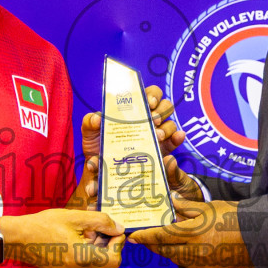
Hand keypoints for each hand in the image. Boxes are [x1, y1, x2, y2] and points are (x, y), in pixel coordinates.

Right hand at [4, 208, 124, 267]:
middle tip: (99, 228)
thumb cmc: (44, 225)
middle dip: (108, 244)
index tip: (112, 230)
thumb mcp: (74, 217)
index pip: (114, 259)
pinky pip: (86, 266)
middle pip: (107, 263)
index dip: (117, 244)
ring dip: (98, 248)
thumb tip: (118, 228)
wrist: (18, 239)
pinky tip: (78, 238)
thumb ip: (99, 221)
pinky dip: (88, 253)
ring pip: (97, 264)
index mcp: (82, 258)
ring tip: (86, 232)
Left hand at [79, 85, 198, 203]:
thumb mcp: (90, 133)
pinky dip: (178, 138)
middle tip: (153, 121)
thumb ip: (89, 123)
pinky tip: (178, 137)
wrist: (102, 173)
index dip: (152, 94)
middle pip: (165, 106)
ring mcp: (156, 135)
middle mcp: (147, 120)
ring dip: (167, 127)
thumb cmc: (97, 147)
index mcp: (133, 110)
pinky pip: (175, 142)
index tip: (149, 103)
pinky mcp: (162, 151)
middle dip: (161, 111)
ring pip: (171, 123)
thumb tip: (97, 119)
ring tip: (158, 136)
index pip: (149, 94)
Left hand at [128, 197, 251, 267]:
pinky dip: (181, 257)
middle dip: (152, 246)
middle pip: (165, 251)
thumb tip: (172, 201)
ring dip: (166, 252)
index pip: (161, 236)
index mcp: (193, 232)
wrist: (261, 237)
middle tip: (144, 240)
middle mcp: (195, 250)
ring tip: (161, 244)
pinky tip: (182, 250)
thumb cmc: (236, 216)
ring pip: (176, 259)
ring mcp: (203, 262)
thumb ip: (187, 207)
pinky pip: (190, 264)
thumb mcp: (209, 207)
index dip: (145, 236)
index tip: (133, 236)